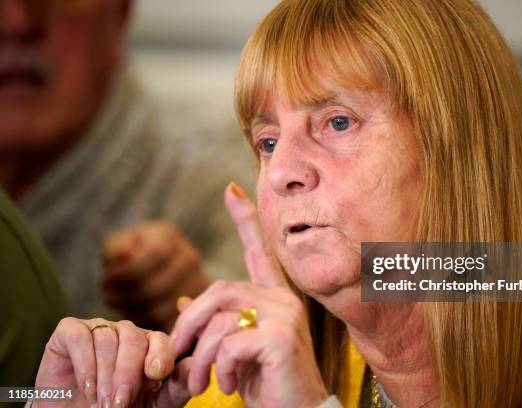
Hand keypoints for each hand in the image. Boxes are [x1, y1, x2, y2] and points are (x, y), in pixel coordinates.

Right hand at [34, 318, 190, 406]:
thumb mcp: (154, 404)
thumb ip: (176, 386)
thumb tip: (195, 366)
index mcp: (149, 346)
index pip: (161, 339)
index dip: (160, 355)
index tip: (156, 376)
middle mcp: (125, 333)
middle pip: (133, 337)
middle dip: (128, 373)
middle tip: (120, 403)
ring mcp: (98, 328)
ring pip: (107, 338)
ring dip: (105, 375)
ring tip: (101, 402)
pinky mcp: (69, 331)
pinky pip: (80, 336)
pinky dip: (84, 364)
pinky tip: (87, 387)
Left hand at [102, 221, 206, 331]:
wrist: (157, 268)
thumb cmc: (132, 254)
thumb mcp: (120, 243)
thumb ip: (116, 248)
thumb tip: (124, 257)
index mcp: (168, 237)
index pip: (155, 254)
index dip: (127, 271)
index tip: (107, 278)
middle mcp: (188, 258)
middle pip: (155, 287)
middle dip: (125, 295)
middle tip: (109, 295)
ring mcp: (196, 284)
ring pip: (159, 309)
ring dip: (133, 310)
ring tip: (120, 303)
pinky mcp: (193, 309)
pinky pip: (166, 324)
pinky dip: (146, 322)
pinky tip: (135, 311)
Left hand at [171, 182, 328, 407]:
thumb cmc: (268, 385)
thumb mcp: (236, 352)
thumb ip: (216, 324)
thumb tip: (182, 300)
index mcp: (274, 299)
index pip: (259, 250)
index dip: (244, 219)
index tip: (230, 189)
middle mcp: (284, 299)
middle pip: (219, 291)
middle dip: (189, 323)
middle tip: (179, 353)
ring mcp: (285, 316)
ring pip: (220, 321)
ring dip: (201, 357)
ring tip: (203, 382)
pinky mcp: (281, 338)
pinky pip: (230, 343)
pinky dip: (220, 369)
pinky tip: (228, 385)